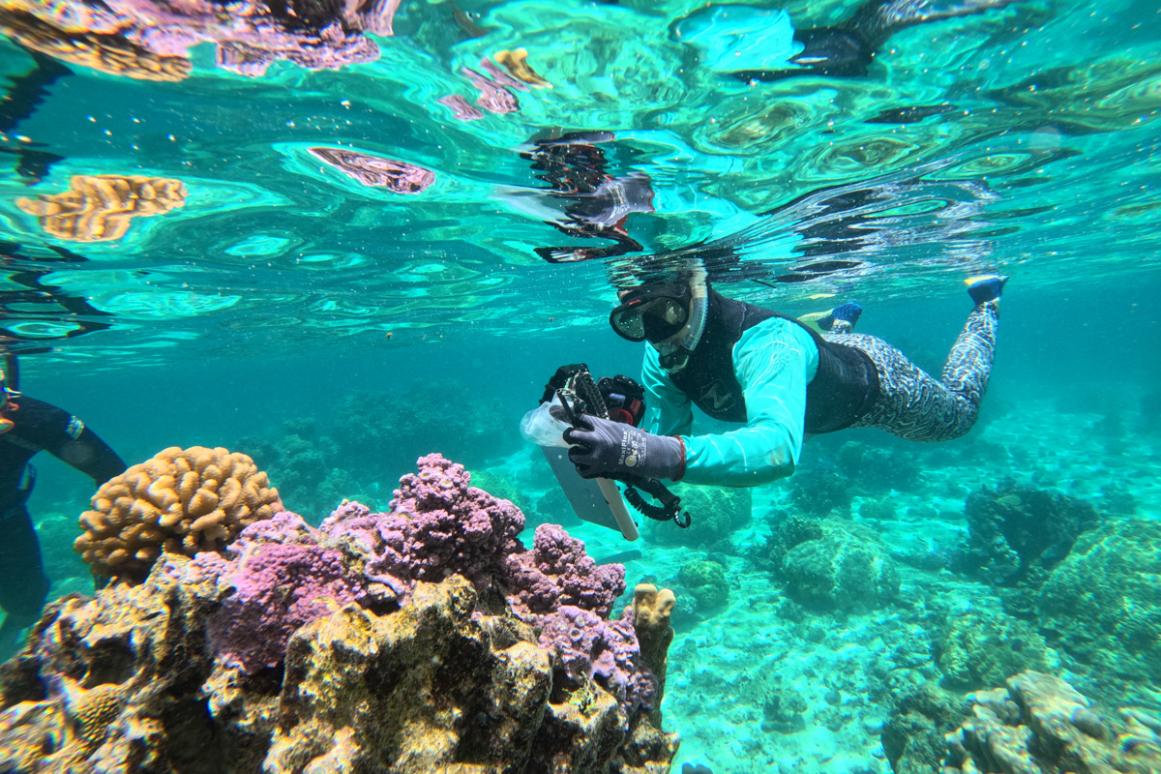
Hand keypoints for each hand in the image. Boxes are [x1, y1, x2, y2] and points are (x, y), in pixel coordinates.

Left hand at [564, 414, 683, 480]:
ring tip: (577, 453)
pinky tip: (583, 465)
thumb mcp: (616, 425)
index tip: (575, 422)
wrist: (643, 453)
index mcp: (601, 426)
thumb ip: (602, 425)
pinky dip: (581, 469)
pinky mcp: (599, 468)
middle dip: (569, 435)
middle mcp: (596, 439)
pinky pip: (582, 471)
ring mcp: (597, 455)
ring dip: (574, 453)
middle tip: (571, 437)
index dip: (575, 419)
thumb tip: (590, 423)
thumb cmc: (632, 436)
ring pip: (573, 454)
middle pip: (571, 435)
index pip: (579, 418)